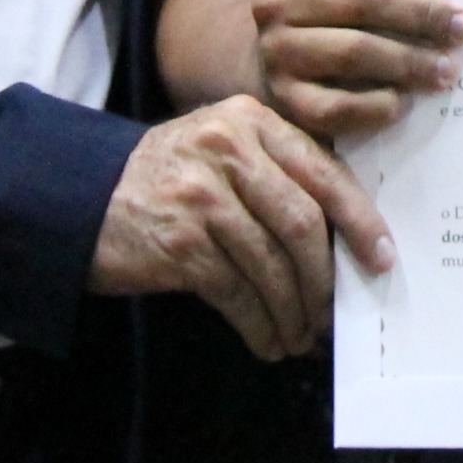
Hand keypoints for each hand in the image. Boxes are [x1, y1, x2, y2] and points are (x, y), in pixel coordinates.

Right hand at [87, 95, 393, 360]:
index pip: (323, 172)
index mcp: (251, 121)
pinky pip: (239, 293)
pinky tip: (267, 341)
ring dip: (293, 311)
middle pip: (303, 222)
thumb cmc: (168, 180)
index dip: (360, 220)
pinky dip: (261, 325)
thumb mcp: (221, 150)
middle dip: (325, 278)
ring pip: (273, 264)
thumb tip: (344, 241)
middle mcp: (229, 148)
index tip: (382, 259)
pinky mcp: (180, 242)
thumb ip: (277, 173)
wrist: (80, 197)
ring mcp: (202, 194)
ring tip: (298, 336)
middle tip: (333, 314)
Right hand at [251, 0, 462, 139]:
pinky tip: (405, 100)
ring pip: (355, 51)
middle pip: (362, 1)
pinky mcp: (285, 99)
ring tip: (445, 68)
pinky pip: (340, 105)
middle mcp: (273, 1)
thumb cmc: (321, 9)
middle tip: (459, 27)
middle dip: (420, 15)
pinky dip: (378, 104)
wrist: (273, 57)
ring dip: (409, 61)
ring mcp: (275, 51)